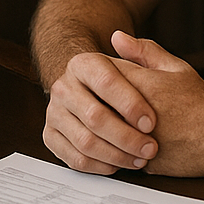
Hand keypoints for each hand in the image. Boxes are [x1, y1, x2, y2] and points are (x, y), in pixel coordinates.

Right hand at [43, 31, 160, 173]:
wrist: (98, 95)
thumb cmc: (128, 84)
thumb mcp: (145, 65)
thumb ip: (143, 50)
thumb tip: (120, 37)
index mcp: (83, 64)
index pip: (106, 83)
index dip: (131, 105)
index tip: (152, 123)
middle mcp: (63, 87)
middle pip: (95, 117)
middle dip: (127, 137)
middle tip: (150, 148)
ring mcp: (54, 112)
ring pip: (85, 141)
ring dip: (116, 155)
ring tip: (139, 159)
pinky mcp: (51, 136)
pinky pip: (74, 158)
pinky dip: (100, 166)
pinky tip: (118, 164)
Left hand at [109, 32, 203, 178]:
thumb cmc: (200, 103)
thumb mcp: (176, 68)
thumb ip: (143, 51)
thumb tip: (116, 37)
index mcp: (139, 84)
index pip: (100, 72)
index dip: (104, 73)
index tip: (116, 78)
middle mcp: (132, 113)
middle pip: (94, 101)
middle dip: (99, 99)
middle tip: (113, 100)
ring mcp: (133, 141)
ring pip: (99, 130)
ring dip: (102, 124)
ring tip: (119, 119)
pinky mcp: (136, 163)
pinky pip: (112, 153)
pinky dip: (113, 146)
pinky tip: (126, 140)